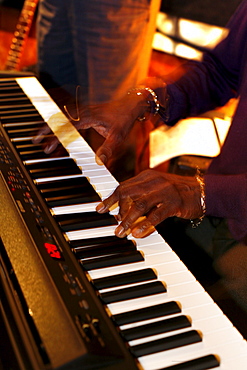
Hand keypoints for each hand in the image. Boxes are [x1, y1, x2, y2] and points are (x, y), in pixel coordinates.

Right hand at [33, 93, 148, 164]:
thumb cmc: (124, 118)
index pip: (66, 126)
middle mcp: (83, 112)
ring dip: (51, 127)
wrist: (131, 104)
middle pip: (59, 120)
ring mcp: (84, 112)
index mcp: (88, 116)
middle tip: (35, 140)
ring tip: (41, 139)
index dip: (55, 136)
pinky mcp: (86, 114)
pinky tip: (56, 134)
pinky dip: (61, 126)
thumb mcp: (118, 136)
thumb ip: (108, 149)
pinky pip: (70, 120)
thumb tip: (98, 162)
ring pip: (62, 118)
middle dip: (46, 130)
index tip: (47, 146)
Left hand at [96, 169, 202, 237]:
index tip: (100, 209)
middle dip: (116, 209)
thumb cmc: (176, 192)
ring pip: (139, 205)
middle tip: (113, 224)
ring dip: (128, 220)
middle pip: (128, 193)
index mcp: (146, 176)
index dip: (110, 198)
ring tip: (122, 232)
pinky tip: (138, 233)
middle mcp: (153, 181)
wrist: (202, 190)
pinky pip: (156, 215)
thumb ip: (140, 198)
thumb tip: (121, 214)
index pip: (123, 186)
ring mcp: (164, 191)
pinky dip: (145, 224)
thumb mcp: (156, 190)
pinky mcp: (174, 202)